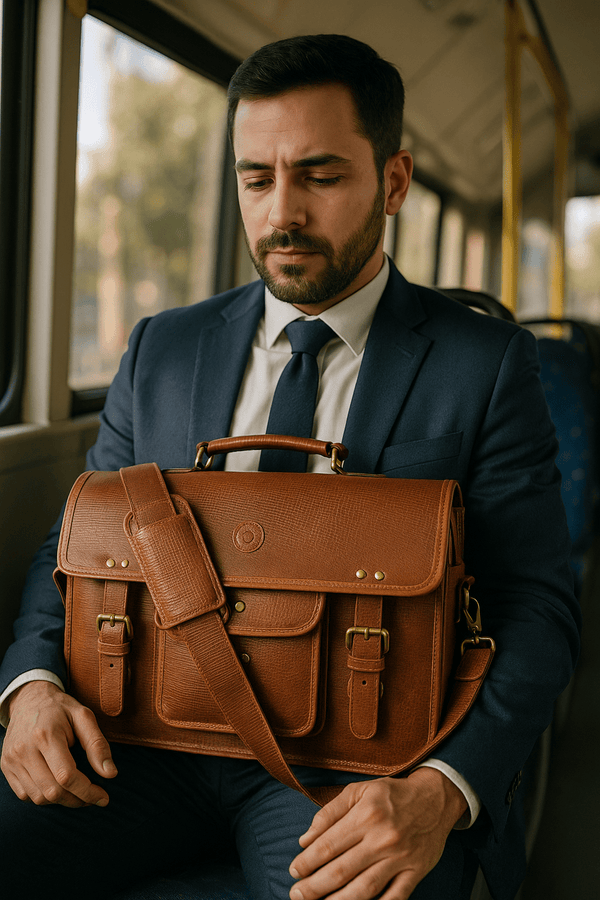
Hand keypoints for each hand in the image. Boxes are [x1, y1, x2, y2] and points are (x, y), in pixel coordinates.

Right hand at [1, 680, 116, 807]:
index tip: (103, 797)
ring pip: (39, 797)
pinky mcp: (6, 767)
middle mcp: (24, 750)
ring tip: (77, 791)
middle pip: (52, 791)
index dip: (87, 791)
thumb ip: (97, 745)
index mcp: (46, 735)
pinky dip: (44, 797)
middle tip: (93, 796)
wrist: (29, 699)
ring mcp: (12, 760)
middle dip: (77, 799)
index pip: (66, 776)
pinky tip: (57, 786)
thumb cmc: (60, 708)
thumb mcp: (84, 717)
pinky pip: (25, 795)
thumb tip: (110, 774)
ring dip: (62, 800)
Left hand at [289, 768, 466, 899]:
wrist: (435, 798)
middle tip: (297, 894)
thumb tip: (305, 839)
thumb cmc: (392, 794)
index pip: (329, 844)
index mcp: (366, 815)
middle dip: (315, 886)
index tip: (294, 870)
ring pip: (364, 888)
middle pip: (342, 870)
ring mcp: (400, 858)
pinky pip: (395, 898)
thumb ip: (330, 813)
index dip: (308, 861)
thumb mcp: (359, 791)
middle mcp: (381, 838)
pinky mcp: (415, 872)